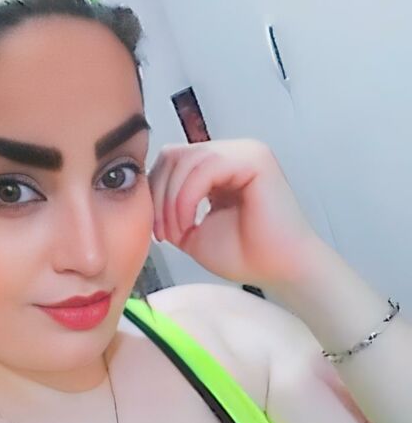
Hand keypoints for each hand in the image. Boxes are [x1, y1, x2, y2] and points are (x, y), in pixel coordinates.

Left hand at [147, 138, 320, 287]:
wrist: (279, 270)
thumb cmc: (244, 254)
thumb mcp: (191, 230)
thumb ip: (169, 209)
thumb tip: (143, 197)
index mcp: (219, 166)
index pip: (172, 162)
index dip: (155, 193)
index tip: (157, 230)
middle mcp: (232, 152)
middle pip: (174, 156)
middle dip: (159, 196)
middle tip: (163, 233)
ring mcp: (245, 151)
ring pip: (185, 161)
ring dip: (171, 200)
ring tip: (176, 232)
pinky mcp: (254, 159)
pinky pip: (205, 167)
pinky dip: (187, 197)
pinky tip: (189, 224)